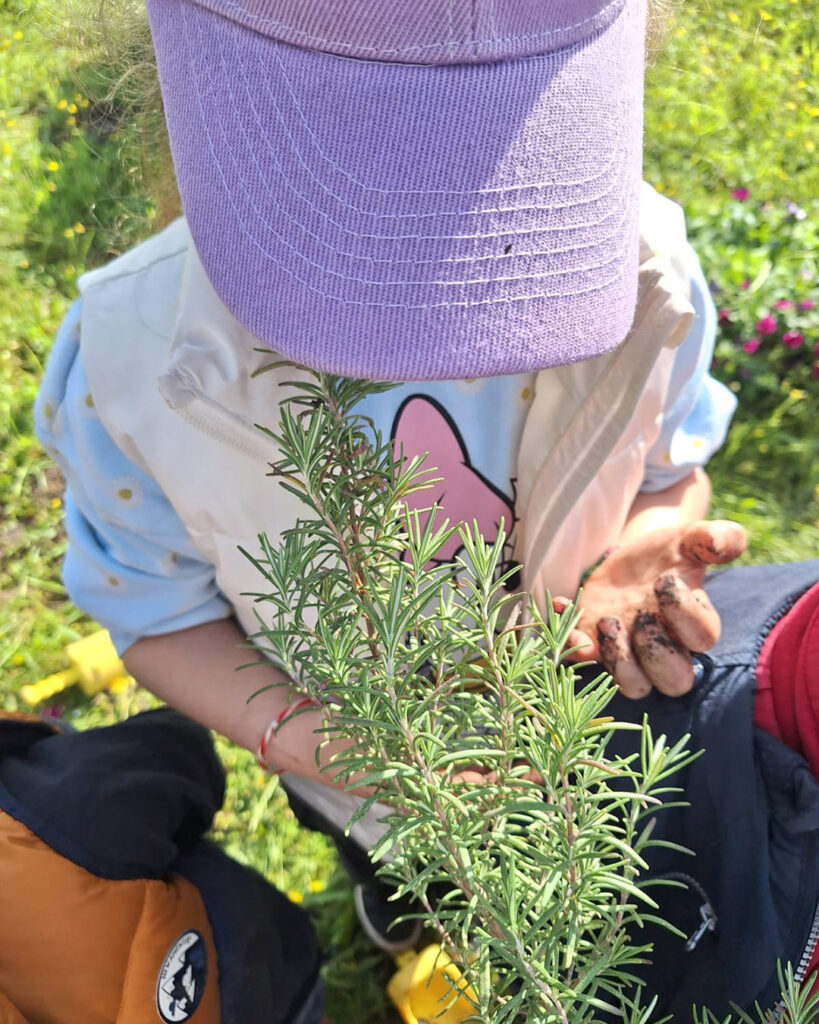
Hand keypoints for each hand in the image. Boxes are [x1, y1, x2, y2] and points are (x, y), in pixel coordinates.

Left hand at [558, 520, 746, 698]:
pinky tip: (564, 603)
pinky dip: (568, 640)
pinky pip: (582, 659)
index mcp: (693, 621)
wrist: (633, 559)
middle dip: (655, 653)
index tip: (665, 582)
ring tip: (606, 620)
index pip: (703, 638)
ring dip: (618, 660)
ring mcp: (628, 649)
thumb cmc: (669, 552)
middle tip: (640, 617)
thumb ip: (716, 537)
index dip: (685, 614)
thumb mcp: (691, 538)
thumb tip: (720, 542)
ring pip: (633, 686)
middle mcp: (665, 646)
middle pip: (674, 681)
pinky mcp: (594, 642)